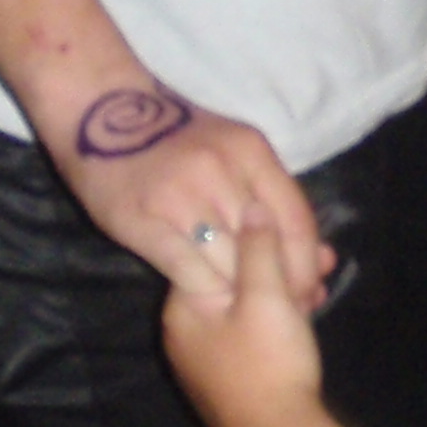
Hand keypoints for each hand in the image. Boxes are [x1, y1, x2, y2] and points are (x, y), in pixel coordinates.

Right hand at [57, 85, 333, 306]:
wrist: (102, 112)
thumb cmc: (177, 137)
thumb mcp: (233, 152)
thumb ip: (273, 199)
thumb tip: (324, 257)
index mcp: (251, 152)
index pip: (297, 221)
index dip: (307, 266)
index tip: (311, 294)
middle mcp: (221, 171)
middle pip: (268, 249)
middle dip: (279, 288)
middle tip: (282, 314)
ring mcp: (181, 196)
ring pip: (230, 265)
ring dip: (239, 294)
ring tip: (243, 312)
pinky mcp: (143, 220)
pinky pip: (187, 271)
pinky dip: (202, 291)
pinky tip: (205, 299)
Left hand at [161, 213, 326, 426]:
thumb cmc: (267, 363)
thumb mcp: (266, 296)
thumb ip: (259, 247)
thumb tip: (251, 205)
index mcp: (183, 309)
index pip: (209, 251)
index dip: (254, 236)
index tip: (290, 229)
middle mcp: (186, 333)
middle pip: (231, 277)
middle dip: (277, 263)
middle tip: (319, 259)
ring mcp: (207, 359)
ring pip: (247, 305)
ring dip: (285, 289)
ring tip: (321, 282)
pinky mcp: (231, 377)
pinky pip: (253, 330)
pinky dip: (280, 317)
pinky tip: (309, 312)